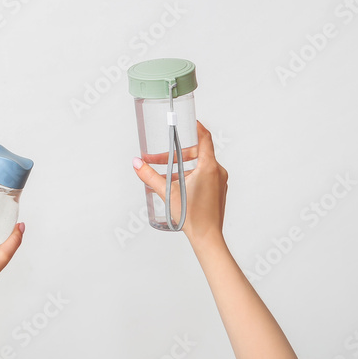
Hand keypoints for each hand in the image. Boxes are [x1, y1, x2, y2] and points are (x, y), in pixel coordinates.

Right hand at [133, 121, 227, 249]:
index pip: (205, 138)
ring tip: (164, 175)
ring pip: (199, 165)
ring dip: (181, 166)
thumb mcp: (166, 192)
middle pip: (197, 152)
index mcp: (209, 167)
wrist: (207, 237)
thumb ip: (149, 175)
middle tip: (159, 157)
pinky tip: (176, 185)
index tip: (188, 121)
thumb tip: (137, 163)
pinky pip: (204, 175)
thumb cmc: (192, 216)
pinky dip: (189, 175)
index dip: (197, 127)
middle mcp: (217, 171)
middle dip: (176, 153)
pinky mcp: (218, 190)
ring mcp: (220, 181)